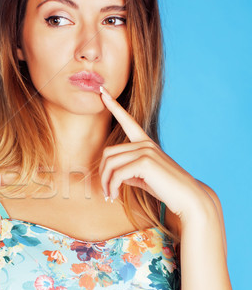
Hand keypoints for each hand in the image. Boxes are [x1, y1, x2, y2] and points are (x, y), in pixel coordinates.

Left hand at [97, 85, 205, 220]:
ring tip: (110, 196)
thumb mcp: (142, 176)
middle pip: (108, 153)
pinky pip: (117, 174)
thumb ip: (128, 170)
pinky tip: (115, 196)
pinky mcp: (145, 163)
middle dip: (103, 174)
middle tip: (105, 191)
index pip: (127, 121)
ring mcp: (146, 151)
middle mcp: (145, 143)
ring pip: (110, 164)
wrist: (187, 197)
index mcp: (145, 143)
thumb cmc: (165, 188)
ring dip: (106, 183)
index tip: (102, 92)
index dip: (114, 106)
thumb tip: (112, 173)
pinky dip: (112, 187)